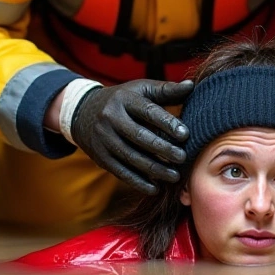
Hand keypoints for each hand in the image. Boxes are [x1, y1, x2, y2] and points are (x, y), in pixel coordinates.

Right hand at [71, 79, 194, 194]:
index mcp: (124, 99)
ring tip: (175, 176)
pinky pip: (120, 172)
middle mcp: (111, 118)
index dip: (167, 123)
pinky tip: (155, 188)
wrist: (83, 111)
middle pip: (139, 136)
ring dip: (154, 169)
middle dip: (163, 149)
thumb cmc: (123, 100)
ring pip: (131, 157)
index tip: (185, 134)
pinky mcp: (100, 157)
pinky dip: (138, 182)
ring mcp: (104, 139)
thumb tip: (192, 86)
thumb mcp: (140, 90)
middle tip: (183, 158)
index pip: (148, 111)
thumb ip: (166, 90)